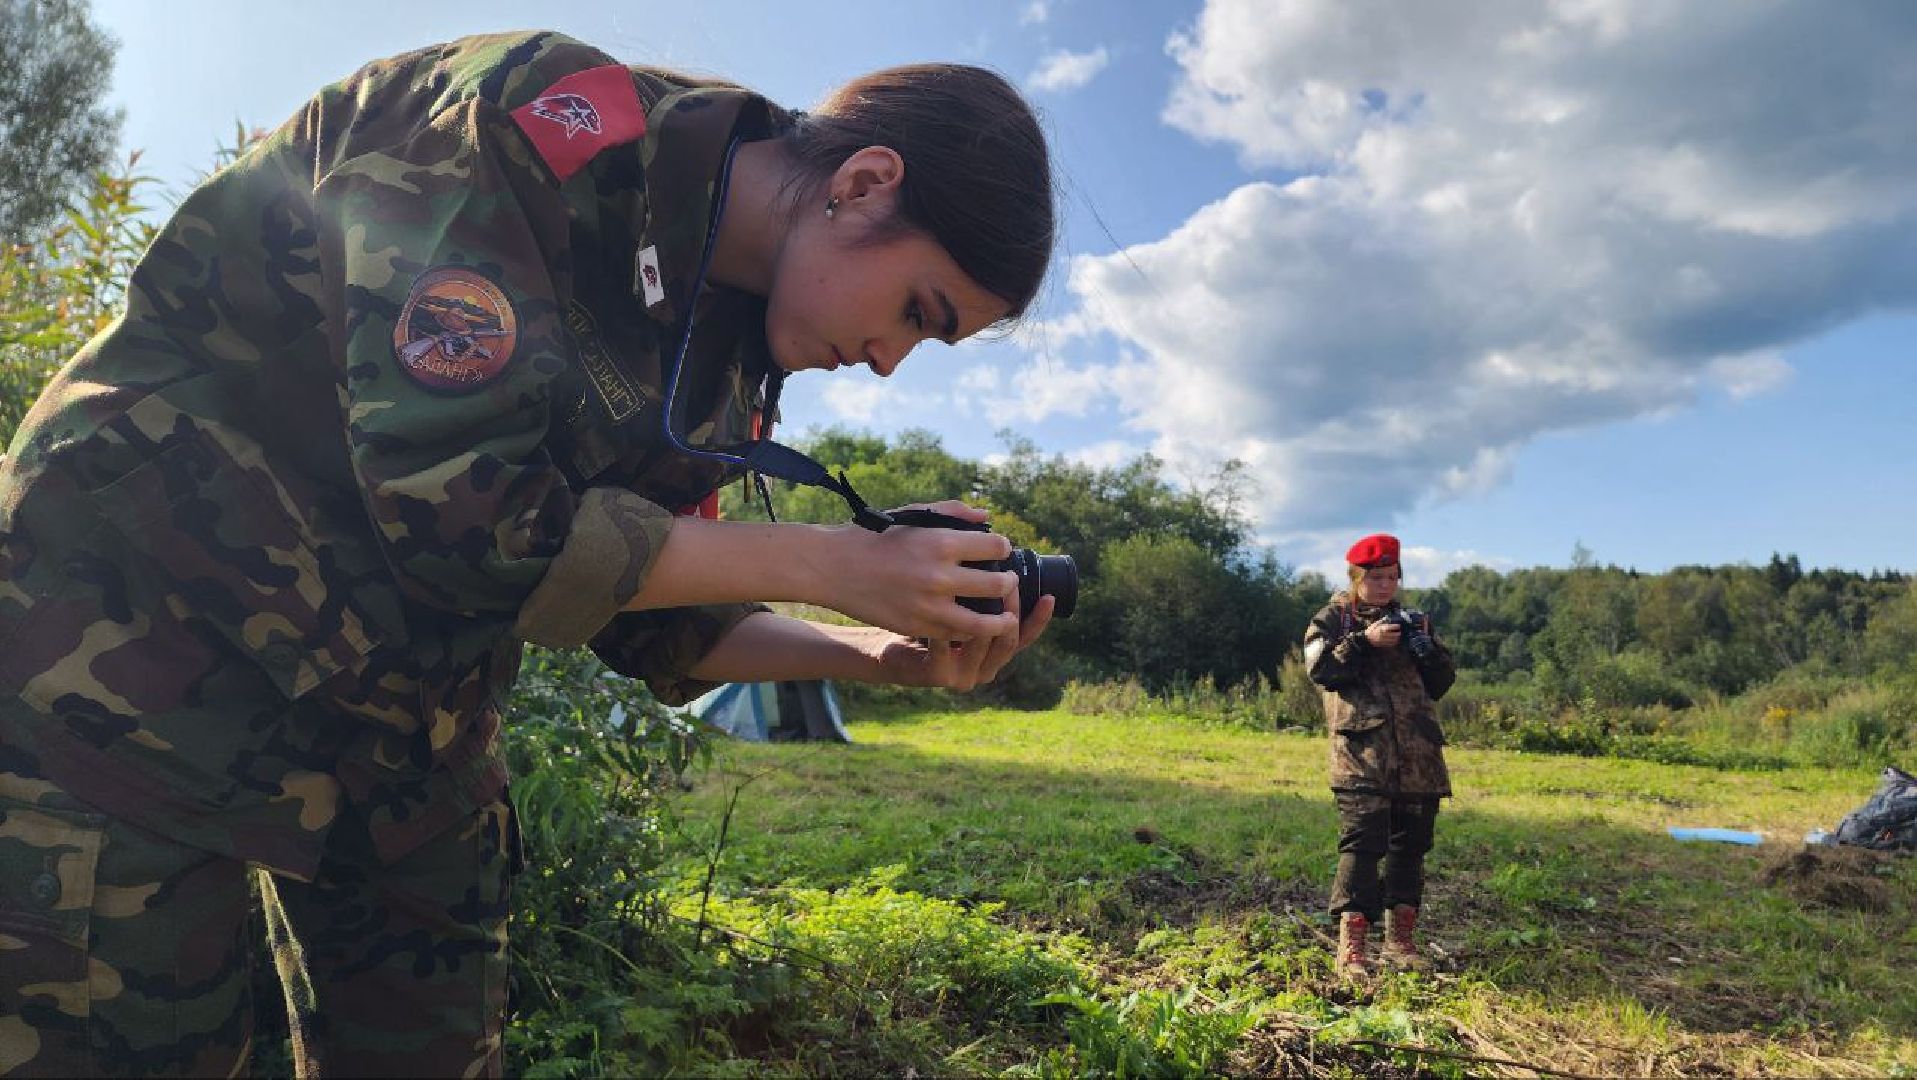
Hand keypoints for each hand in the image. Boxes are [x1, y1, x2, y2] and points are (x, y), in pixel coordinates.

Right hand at [811, 500, 1019, 640]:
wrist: (834, 566)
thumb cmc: (875, 535)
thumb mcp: (913, 515)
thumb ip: (952, 512)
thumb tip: (985, 517)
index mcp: (941, 542)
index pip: (996, 547)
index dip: (1003, 548)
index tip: (1001, 551)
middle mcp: (939, 576)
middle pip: (998, 585)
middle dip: (1008, 583)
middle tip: (1007, 582)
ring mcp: (928, 606)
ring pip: (984, 623)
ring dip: (1001, 619)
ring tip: (1006, 617)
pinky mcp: (916, 626)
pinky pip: (955, 636)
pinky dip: (969, 633)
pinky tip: (973, 627)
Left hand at [868, 594, 1056, 689]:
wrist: (888, 647)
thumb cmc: (925, 620)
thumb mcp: (958, 605)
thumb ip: (981, 589)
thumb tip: (1003, 547)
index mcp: (994, 652)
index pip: (1025, 635)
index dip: (1039, 618)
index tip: (1049, 596)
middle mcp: (985, 668)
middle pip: (1009, 639)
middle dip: (1012, 608)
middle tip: (1010, 581)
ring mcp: (964, 675)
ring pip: (984, 644)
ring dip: (985, 617)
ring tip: (983, 590)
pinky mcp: (940, 676)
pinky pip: (946, 649)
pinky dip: (943, 629)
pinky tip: (939, 608)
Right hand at [1364, 619, 1400, 647]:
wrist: (1366, 638)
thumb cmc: (1371, 630)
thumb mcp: (1375, 624)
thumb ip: (1382, 621)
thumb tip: (1387, 618)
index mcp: (1381, 629)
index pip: (1391, 627)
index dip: (1396, 626)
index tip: (1398, 626)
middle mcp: (1383, 635)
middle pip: (1393, 634)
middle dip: (1397, 633)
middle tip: (1399, 632)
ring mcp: (1383, 640)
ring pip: (1392, 640)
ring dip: (1396, 638)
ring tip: (1398, 636)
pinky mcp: (1382, 644)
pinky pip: (1390, 644)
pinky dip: (1393, 642)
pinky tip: (1395, 641)